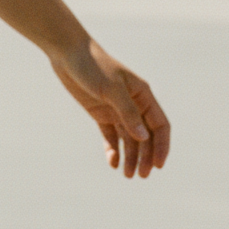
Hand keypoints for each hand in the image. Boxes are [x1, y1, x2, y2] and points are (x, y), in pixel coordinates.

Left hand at [50, 38, 169, 177]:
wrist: (66, 52)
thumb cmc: (92, 65)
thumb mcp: (111, 89)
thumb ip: (128, 113)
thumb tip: (144, 138)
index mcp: (143, 95)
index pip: (160, 125)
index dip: (162, 146)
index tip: (158, 165)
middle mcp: (133, 104)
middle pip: (145, 136)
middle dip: (145, 156)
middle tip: (140, 176)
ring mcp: (116, 109)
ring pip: (129, 139)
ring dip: (131, 157)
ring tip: (128, 175)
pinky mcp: (100, 113)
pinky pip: (111, 136)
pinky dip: (113, 149)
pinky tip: (113, 163)